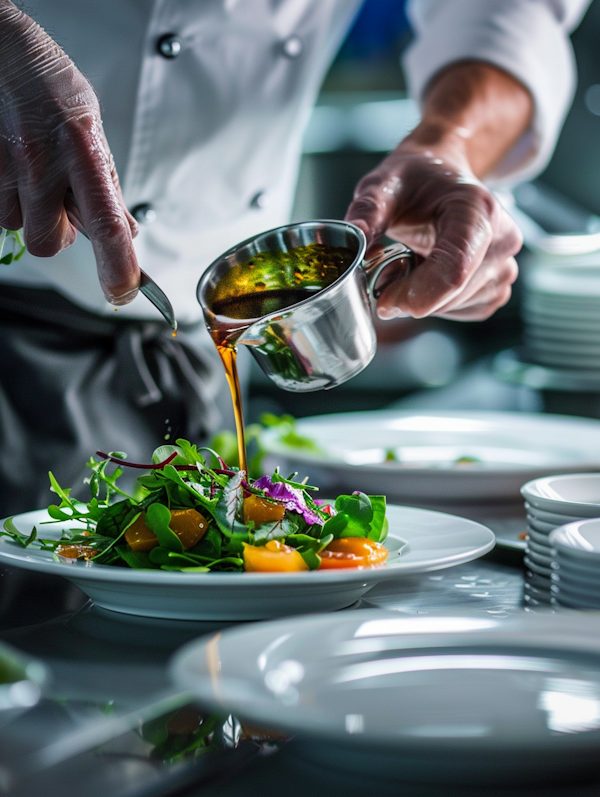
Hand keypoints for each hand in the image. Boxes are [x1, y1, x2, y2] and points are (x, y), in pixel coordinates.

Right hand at [0, 2, 138, 303]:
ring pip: (16, 227)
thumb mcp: (92, 129)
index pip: (108, 224)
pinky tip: (10, 167)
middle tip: (58, 203)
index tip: (123, 293)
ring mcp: (3, 167)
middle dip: (56, 233)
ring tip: (30, 171)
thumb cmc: (47, 85)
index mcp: (82, 152)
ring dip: (27, 212)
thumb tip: (125, 231)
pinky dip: (4, 198)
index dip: (118, 267)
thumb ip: (105, 184)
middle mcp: (40, 163)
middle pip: (49, 243)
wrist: (0, 50)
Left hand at [346, 62, 530, 320]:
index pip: (454, 269)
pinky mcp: (499, 285)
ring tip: (409, 262)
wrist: (443, 175)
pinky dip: (438, 303)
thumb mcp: (383, 184)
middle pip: (451, 293)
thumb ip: (368, 211)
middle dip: (411, 294)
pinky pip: (463, 311)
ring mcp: (505, 264)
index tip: (383, 301)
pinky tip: (427, 274)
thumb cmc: (416, 179)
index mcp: (476, 209)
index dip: (415, 294)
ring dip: (423, 298)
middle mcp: (501, 238)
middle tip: (386, 270)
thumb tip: (354, 239)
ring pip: (455, 306)